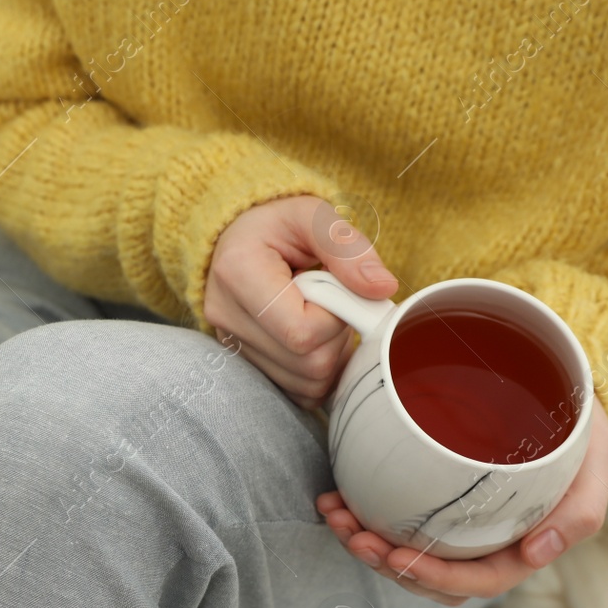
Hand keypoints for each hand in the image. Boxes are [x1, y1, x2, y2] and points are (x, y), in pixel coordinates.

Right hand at [203, 195, 398, 409]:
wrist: (239, 237)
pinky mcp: (244, 363)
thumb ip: (348, 248)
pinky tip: (314, 337)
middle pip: (307, 363)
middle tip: (332, 302)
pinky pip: (297, 392)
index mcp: (238, 272)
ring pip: (306, 384)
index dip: (335, 317)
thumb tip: (381, 288)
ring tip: (319, 315)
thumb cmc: (278, 223)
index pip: (301, 331)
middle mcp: (225, 316)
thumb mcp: (313, 216)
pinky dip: (318, 370)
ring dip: (330, 355)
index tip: (337, 289)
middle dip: (336, 336)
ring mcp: (231, 344)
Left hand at [316, 397, 607, 605]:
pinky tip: (336, 498)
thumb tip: (538, 555)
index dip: (436, 576)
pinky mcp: (430, 494)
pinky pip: (392, 518)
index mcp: (522, 544)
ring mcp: (455, 520)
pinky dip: (361, 514)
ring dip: (364, 542)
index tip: (399, 557)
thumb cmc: (576, 423)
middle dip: (387, 564)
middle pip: (432, 576)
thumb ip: (579, 510)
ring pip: (406, 553)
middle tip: (354, 535)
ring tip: (336, 516)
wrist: (556, 381)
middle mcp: (485, 540)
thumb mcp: (595, 459)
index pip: (479, 580)